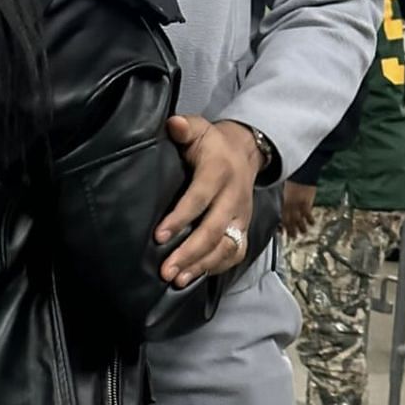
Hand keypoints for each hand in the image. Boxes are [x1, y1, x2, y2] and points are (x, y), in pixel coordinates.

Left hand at [157, 116, 259, 284]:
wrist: (246, 151)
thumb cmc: (212, 144)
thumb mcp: (200, 129)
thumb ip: (185, 128)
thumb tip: (173, 124)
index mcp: (219, 172)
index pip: (200, 198)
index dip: (180, 218)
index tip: (158, 236)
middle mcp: (233, 198)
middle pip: (214, 230)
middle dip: (189, 253)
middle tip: (166, 271)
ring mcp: (241, 216)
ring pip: (226, 247)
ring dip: (201, 265)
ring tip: (177, 280)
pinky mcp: (244, 228)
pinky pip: (235, 253)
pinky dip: (216, 267)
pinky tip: (194, 276)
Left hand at [281, 180, 316, 239]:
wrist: (302, 174)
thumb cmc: (294, 180)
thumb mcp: (286, 192)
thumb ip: (287, 201)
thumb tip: (286, 208)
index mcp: (285, 203)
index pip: (283, 218)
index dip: (283, 226)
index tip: (282, 232)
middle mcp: (290, 205)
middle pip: (290, 221)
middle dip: (291, 230)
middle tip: (293, 237)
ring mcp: (298, 205)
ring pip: (299, 219)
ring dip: (301, 227)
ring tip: (303, 233)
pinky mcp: (307, 202)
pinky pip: (308, 214)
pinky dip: (310, 220)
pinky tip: (312, 224)